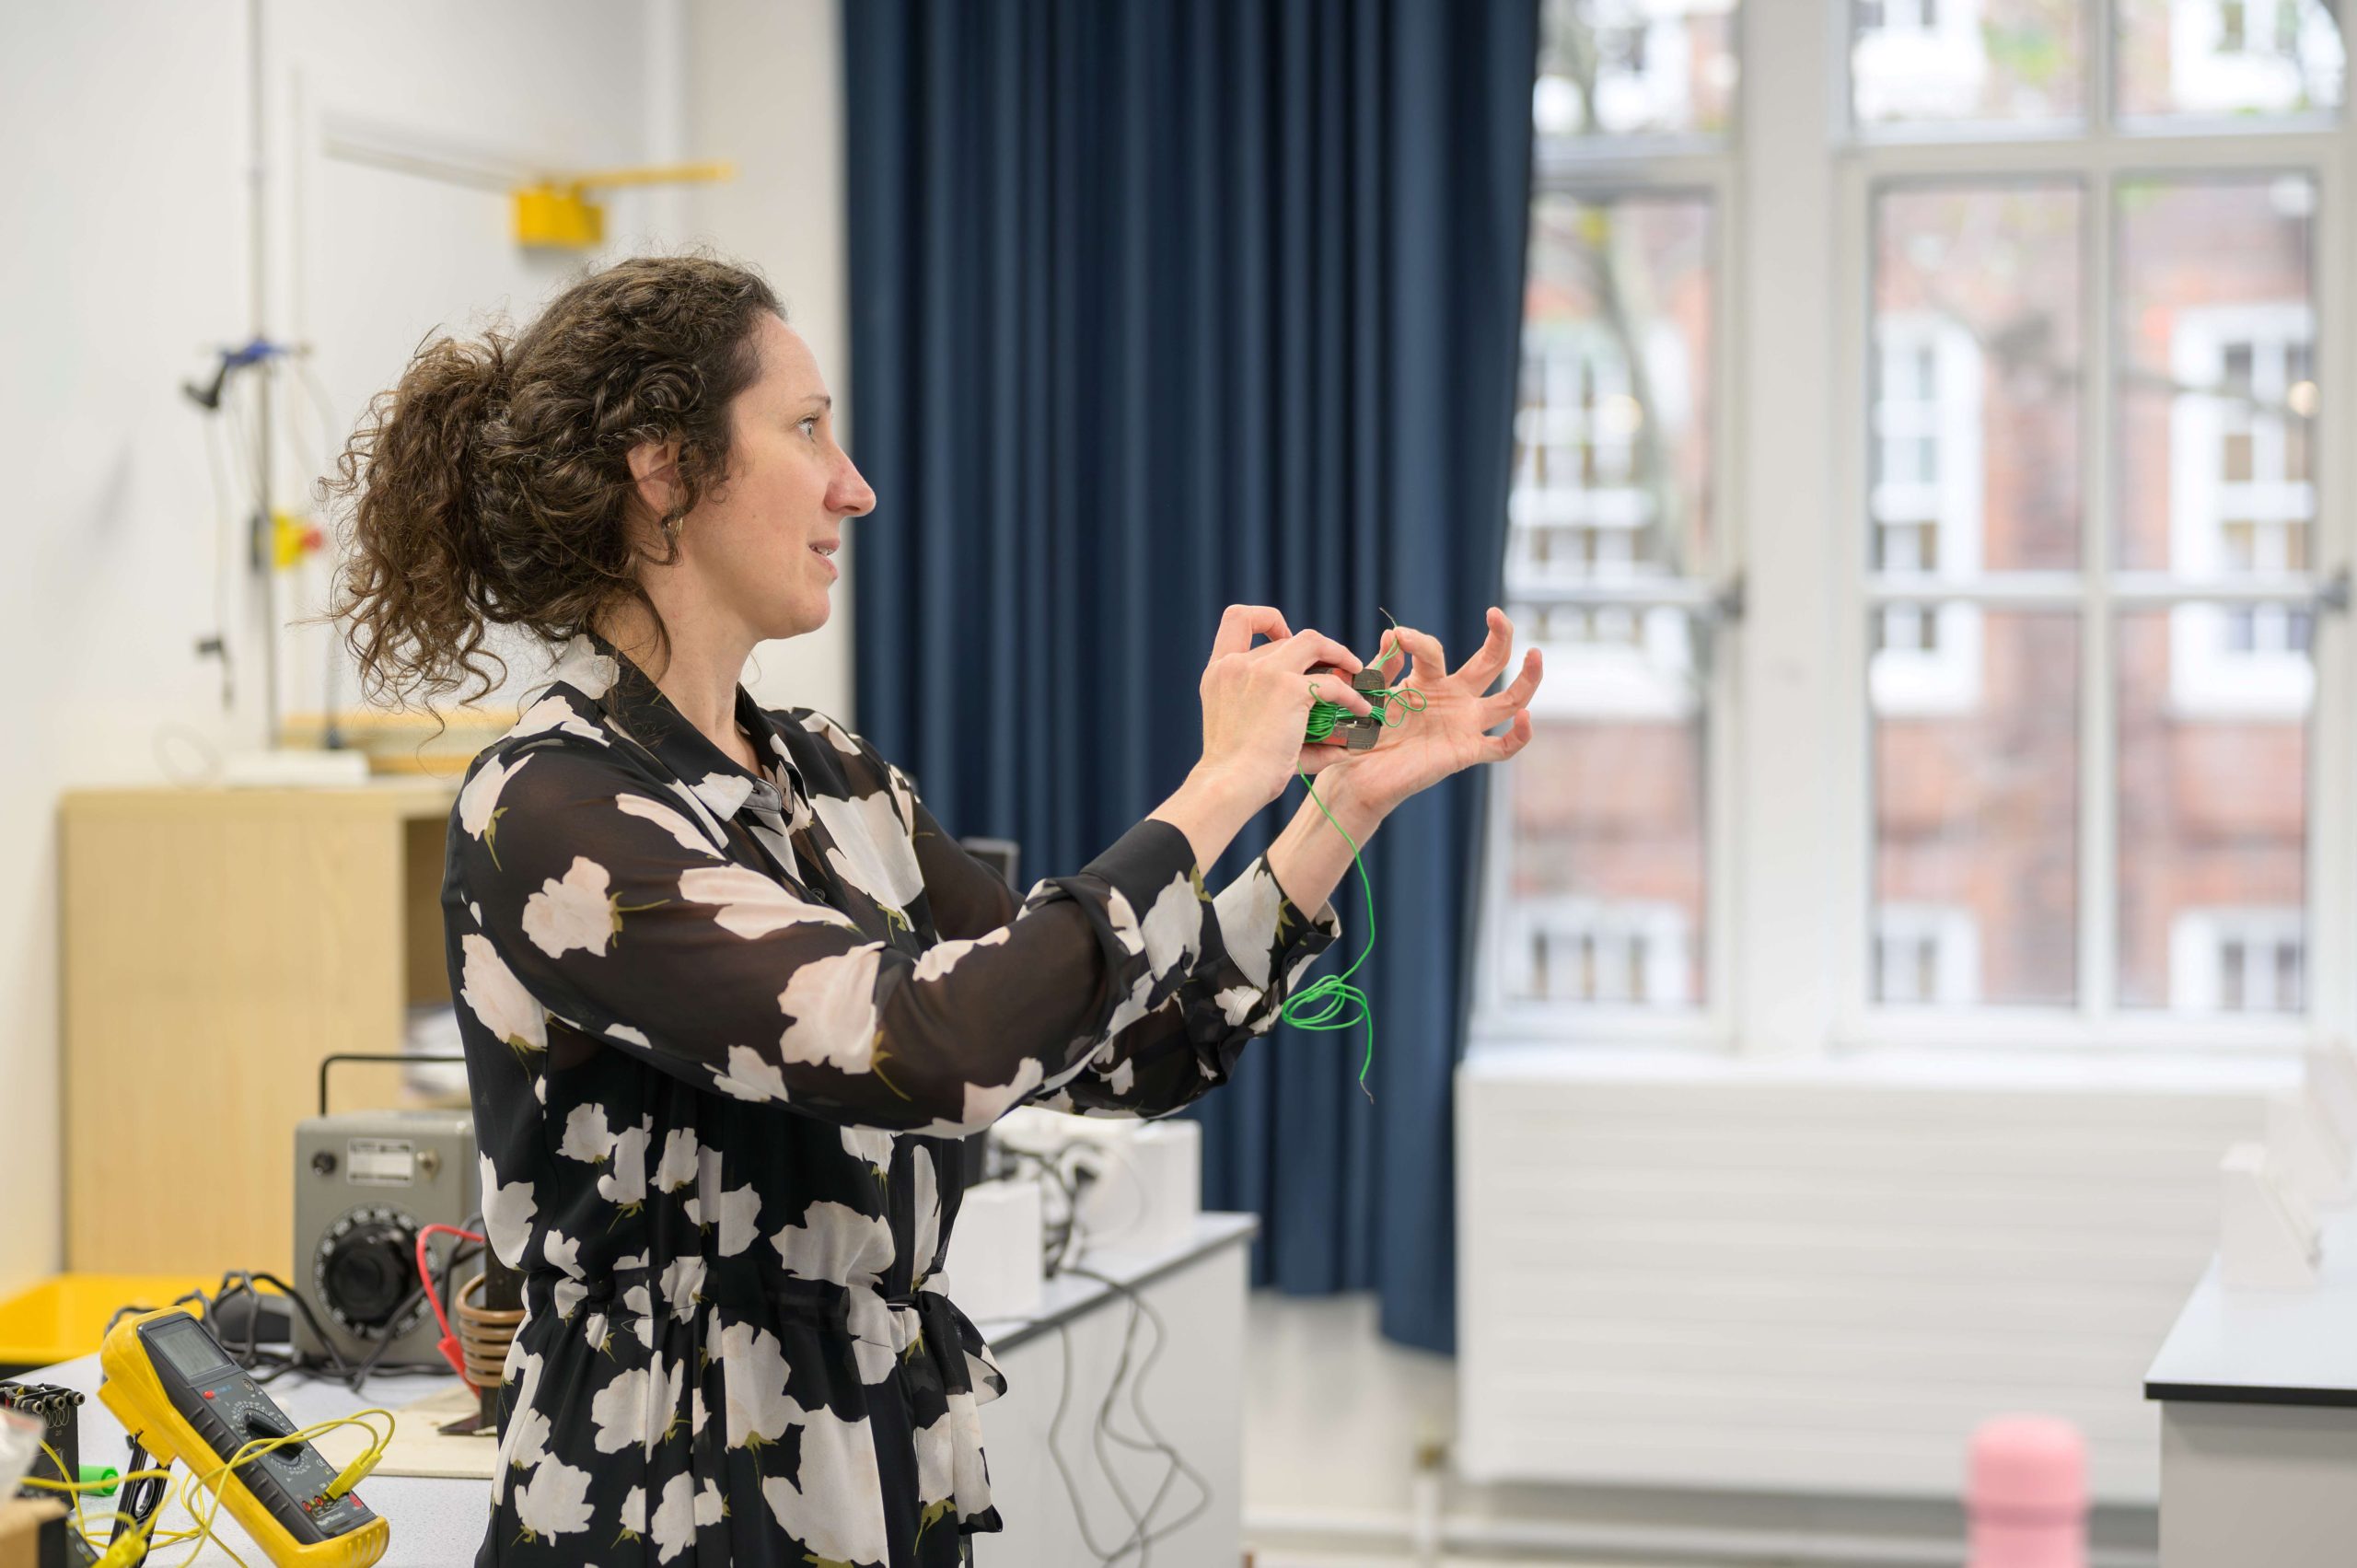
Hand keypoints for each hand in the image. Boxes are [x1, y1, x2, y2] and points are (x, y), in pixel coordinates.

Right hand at [1194, 604, 1372, 806]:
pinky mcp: (1289, 689)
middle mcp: (1239, 664)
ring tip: (1356, 673)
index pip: (1238, 618)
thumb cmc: (1234, 771)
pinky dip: (1352, 696)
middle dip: (1318, 651)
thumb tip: (1309, 720)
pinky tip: (1361, 710)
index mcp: (1220, 670)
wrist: (1229, 785)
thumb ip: (1268, 714)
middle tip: (1335, 671)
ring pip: (1314, 642)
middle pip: (1288, 638)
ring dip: (1339, 654)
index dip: (1267, 620)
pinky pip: (1333, 684)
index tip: (1285, 639)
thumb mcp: (1241, 731)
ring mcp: (1264, 672)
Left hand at [1313, 607, 1541, 816]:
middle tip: (1495, 614)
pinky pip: (1502, 746)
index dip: (1418, 642)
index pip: (1435, 651)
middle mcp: (1453, 698)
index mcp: (1428, 680)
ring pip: (1509, 700)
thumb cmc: (1362, 734)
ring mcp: (1464, 724)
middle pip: (1490, 663)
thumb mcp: (1370, 694)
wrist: (1357, 776)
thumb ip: (1383, 667)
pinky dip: (1519, 735)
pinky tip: (1525, 718)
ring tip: (1536, 652)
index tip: (1398, 637)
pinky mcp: (1466, 752)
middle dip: (1500, 636)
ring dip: (1529, 678)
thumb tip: (1393, 633)